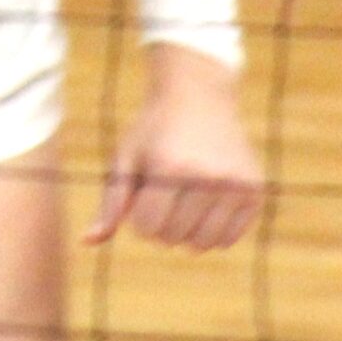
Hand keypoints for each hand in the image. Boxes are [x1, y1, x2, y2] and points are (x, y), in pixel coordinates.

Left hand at [83, 43, 263, 252]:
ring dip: (185, 233)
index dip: (137, 217)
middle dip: (160, 224)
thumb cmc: (154, 130)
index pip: (146, 227)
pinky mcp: (254, 192)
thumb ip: (111, 203)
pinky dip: (212, 234)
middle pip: (173, 238)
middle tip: (162, 194)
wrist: (198, 96)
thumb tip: (87, 242)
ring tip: (181, 203)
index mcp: (169, 167)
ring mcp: (235, 186)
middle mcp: (207, 178)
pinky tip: (203, 208)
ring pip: (202, 244)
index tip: (141, 194)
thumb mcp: (126, 157)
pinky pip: (228, 239)